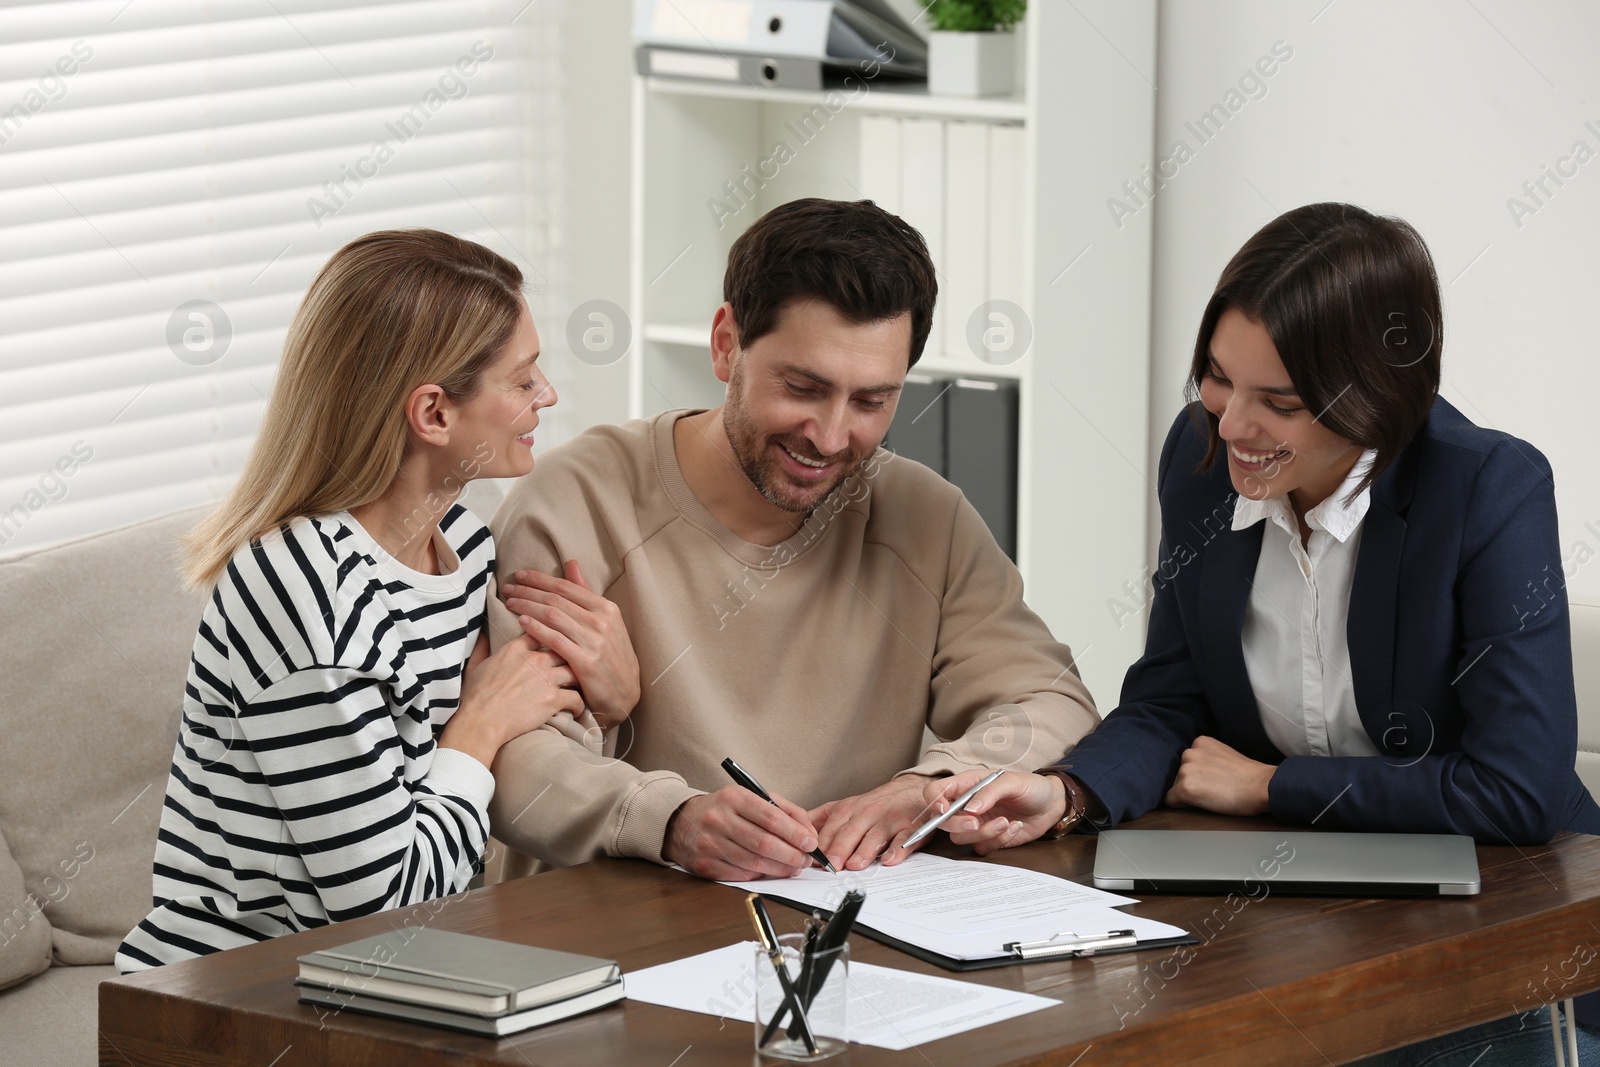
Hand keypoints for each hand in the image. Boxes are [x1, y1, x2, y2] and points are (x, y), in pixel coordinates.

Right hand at [441, 632, 583, 768]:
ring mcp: (546, 678)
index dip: (552, 637)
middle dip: (571, 658)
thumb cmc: (475, 697)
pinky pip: (577, 697)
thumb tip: (481, 633)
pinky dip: (580, 704)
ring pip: (575, 671)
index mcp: (516, 649)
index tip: (557, 645)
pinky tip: (577, 709)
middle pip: (564, 649)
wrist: (480, 721)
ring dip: (578, 680)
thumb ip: (482, 647)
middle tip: (576, 667)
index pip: (544, 631)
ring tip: (580, 687)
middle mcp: (535, 659)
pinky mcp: (553, 698)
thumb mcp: (474, 666)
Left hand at [501, 562, 639, 728]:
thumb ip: (586, 594)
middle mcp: (602, 621)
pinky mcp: (586, 662)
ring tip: (510, 603)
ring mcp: (595, 641)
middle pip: (556, 600)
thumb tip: (571, 564)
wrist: (625, 693)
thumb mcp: (605, 621)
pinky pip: (555, 640)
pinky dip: (537, 629)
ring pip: (553, 616)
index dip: (540, 579)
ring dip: (527, 607)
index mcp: (606, 608)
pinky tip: (522, 622)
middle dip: (528, 591)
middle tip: (508, 588)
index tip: (520, 575)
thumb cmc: (611, 655)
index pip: (567, 587)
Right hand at [663, 786, 823, 880]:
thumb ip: (784, 811)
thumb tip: (809, 833)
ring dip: (780, 868)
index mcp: (733, 797)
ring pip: (754, 863)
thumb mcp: (752, 798)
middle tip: (805, 860)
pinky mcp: (705, 865)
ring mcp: (709, 843)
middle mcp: (719, 819)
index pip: (771, 817)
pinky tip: (770, 871)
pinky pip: (741, 875)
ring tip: (793, 867)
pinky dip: (760, 876)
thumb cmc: (725, 810)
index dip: (795, 833)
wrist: (683, 822)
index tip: (811, 843)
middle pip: (764, 843)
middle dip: (791, 855)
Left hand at [811, 775, 936, 870]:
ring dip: (864, 851)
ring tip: (855, 865)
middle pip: (850, 832)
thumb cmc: (874, 804)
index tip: (812, 860)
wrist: (909, 790)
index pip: (831, 828)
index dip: (821, 845)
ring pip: (874, 836)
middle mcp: (867, 814)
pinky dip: (897, 850)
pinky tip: (890, 859)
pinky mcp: (909, 828)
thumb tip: (793, 830)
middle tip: (831, 866)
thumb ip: (820, 819)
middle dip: (839, 849)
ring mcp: (888, 821)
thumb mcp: (845, 806)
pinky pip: (903, 840)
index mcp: (848, 810)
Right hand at [893, 769, 1066, 857]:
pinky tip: (1014, 827)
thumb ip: (990, 792)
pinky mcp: (989, 840)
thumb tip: (970, 809)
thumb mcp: (1012, 782)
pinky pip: (982, 848)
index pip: (936, 792)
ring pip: (961, 838)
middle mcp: (967, 805)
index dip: (934, 801)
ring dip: (984, 833)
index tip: (945, 809)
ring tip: (1006, 822)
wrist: (1052, 805)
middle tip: (976, 823)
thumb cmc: (1031, 787)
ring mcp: (977, 824)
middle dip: (957, 824)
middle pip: (942, 821)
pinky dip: (998, 841)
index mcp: (967, 785)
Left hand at [1164, 735, 1274, 815]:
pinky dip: (1181, 805)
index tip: (1213, 780)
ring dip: (1189, 794)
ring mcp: (1186, 770)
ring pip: (1176, 787)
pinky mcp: (1184, 788)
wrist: (1261, 786)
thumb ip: (1208, 758)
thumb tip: (1200, 770)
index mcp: (1200, 742)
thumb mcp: (1224, 755)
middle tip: (1214, 789)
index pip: (1188, 762)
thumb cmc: (1249, 776)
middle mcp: (1189, 752)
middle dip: (1192, 783)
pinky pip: (1171, 800)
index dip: (1199, 775)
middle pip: (1179, 774)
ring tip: (1212, 795)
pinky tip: (1201, 804)